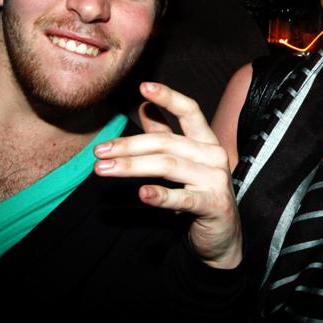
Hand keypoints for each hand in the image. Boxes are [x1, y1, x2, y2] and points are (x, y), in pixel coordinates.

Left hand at [93, 82, 241, 268]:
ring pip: (169, 165)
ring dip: (132, 167)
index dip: (168, 97)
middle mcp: (214, 155)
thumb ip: (166, 135)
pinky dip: (161, 195)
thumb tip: (145, 107)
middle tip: (99, 151)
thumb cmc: (200, 192)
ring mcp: (216, 180)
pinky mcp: (213, 205)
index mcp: (206, 141)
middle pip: (168, 142)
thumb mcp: (184, 161)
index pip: (190, 112)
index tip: (143, 87)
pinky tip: (143, 194)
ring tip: (104, 170)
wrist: (223, 235)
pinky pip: (183, 198)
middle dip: (129, 145)